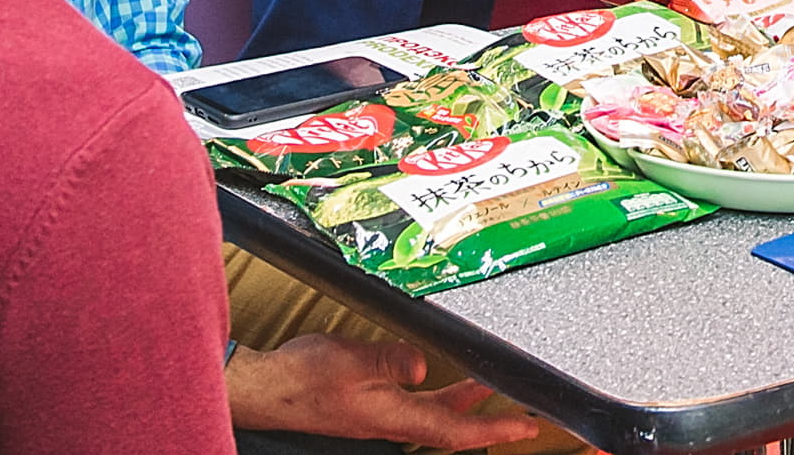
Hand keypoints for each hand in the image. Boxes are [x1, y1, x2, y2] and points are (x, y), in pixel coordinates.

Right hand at [225, 335, 529, 448]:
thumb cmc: (303, 379)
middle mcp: (391, 420)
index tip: (526, 426)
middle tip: (518, 412)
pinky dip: (436, 394)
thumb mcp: (350, 361)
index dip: (493, 429)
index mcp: (394, 416)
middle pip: (450, 426)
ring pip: (433, 414)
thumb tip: (421, 365)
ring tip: (488, 387)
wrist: (267, 389)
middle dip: (487, 418)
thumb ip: (388, 361)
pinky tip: (435, 376)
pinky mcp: (367, 404)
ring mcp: (379, 414)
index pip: (455, 432)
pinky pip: (414, 403)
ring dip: (462, 404)